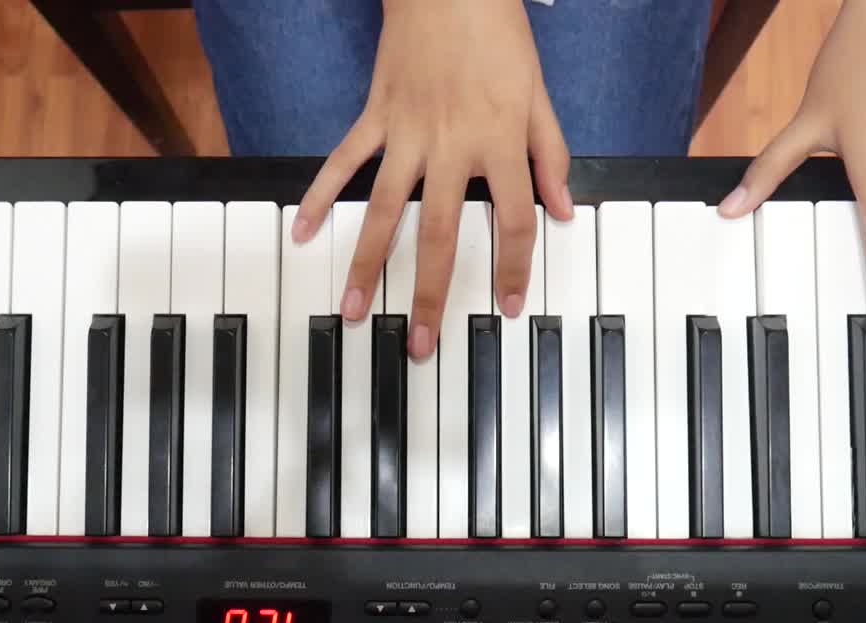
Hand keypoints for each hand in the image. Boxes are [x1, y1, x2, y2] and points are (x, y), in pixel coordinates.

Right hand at [292, 0, 572, 358]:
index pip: (512, 221)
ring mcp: (407, 135)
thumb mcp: (539, 94)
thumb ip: (549, 155)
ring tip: (350, 309)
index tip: (511, 308)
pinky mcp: (375, 117)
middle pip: (441, 234)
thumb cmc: (498, 35)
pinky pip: (343, 162)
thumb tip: (562, 210)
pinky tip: (302, 231)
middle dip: (430, 294)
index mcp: (498, 144)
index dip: (515, 269)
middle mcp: (451, 148)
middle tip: (421, 344)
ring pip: (386, 211)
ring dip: (366, 263)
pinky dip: (321, 194)